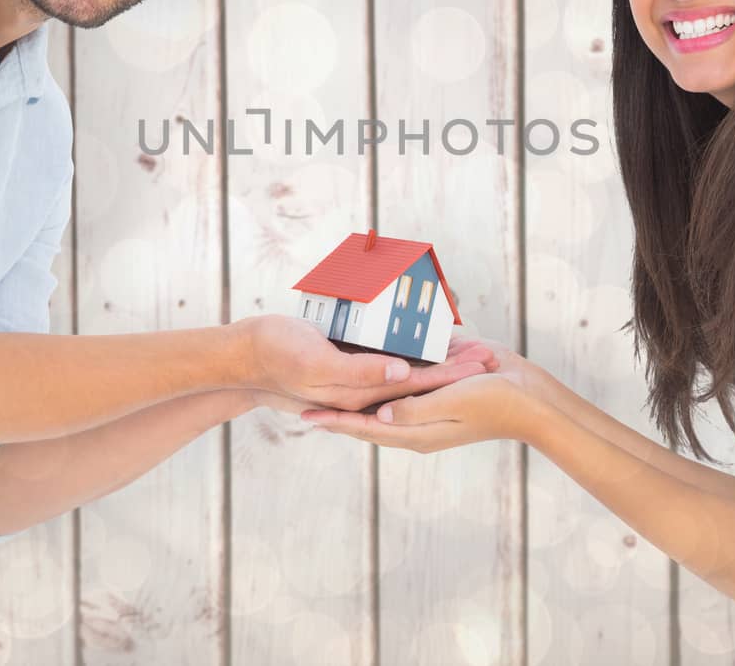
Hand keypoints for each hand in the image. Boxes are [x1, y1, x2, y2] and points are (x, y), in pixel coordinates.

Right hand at [237, 314, 492, 411]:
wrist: (244, 355)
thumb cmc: (277, 354)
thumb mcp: (318, 362)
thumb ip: (362, 371)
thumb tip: (404, 375)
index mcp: (361, 396)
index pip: (417, 386)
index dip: (450, 373)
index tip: (481, 361)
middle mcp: (364, 392)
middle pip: (419, 382)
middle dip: (453, 369)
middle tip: (490, 354)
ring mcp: (357, 380)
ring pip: (407, 372)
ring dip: (437, 359)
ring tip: (469, 347)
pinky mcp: (349, 364)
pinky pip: (389, 359)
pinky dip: (411, 350)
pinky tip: (427, 338)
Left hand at [300, 371, 542, 451]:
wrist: (530, 401)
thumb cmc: (495, 402)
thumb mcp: (451, 405)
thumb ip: (413, 410)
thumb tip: (378, 416)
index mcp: (417, 433)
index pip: (366, 428)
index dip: (336, 422)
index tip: (307, 415)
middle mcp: (418, 425)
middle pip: (368, 422)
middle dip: (338, 415)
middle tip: (307, 405)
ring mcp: (429, 412)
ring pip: (383, 408)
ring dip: (357, 401)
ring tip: (330, 392)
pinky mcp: (440, 396)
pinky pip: (402, 394)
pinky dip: (382, 388)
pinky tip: (372, 377)